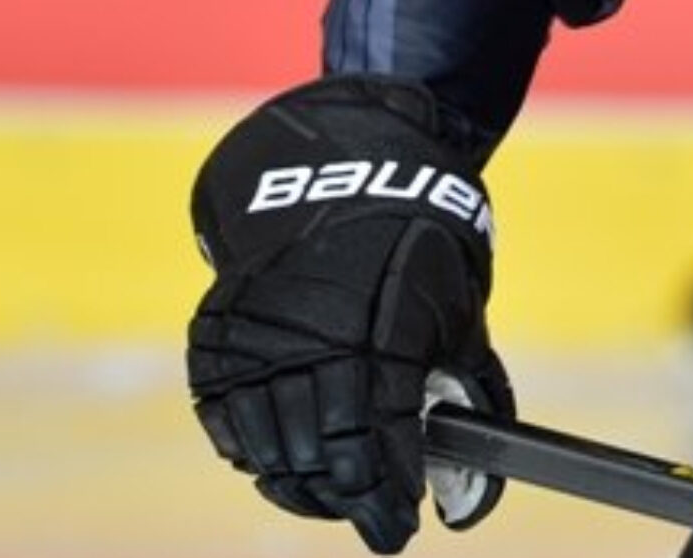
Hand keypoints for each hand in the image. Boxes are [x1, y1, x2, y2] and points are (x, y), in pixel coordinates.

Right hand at [187, 76, 512, 553]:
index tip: (398, 527)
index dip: (388, 497)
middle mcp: (312, 342)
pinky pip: (227, 422)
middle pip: (321, 460)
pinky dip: (254, 451)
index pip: (378, 447)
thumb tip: (474, 486)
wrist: (334, 170)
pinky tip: (281, 462)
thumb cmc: (417, 244)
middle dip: (349, 501)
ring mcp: (257, 341)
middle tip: (369, 518)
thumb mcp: (458, 311)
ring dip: (301, 486)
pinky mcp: (218, 339)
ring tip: (330, 496)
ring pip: (270, 451)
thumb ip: (468, 394)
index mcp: (379, 335)